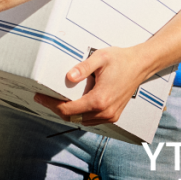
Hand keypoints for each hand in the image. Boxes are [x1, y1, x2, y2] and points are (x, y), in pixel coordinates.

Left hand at [33, 47, 147, 125]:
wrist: (141, 65)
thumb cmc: (120, 60)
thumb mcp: (100, 58)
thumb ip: (83, 68)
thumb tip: (68, 77)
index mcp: (99, 100)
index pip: (68, 110)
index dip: (51, 104)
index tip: (39, 97)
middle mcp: (105, 112)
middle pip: (73, 118)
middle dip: (57, 109)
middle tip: (44, 98)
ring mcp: (110, 115)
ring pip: (82, 121)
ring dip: (69, 113)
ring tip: (56, 100)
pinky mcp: (113, 115)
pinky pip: (91, 120)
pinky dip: (80, 114)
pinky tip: (73, 103)